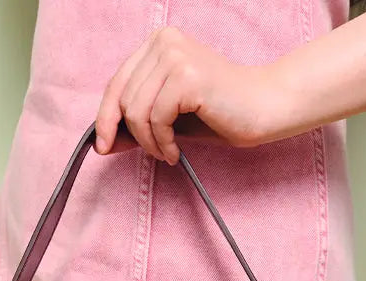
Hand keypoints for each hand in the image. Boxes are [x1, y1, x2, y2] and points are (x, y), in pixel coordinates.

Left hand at [94, 26, 272, 164]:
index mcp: (158, 43)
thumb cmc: (219, 112)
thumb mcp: (170, 114)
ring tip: (168, 153)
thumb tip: (102, 142)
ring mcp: (176, 56)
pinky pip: (156, 119)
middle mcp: (164, 42)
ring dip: (149, 142)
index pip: (116, 83)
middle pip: (123, 99)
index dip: (105, 118)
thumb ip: (137, 120)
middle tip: (157, 153)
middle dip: (134, 136)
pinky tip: (176, 152)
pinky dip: (163, 143)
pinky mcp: (186, 77)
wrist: (263, 107)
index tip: (103, 147)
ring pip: (136, 111)